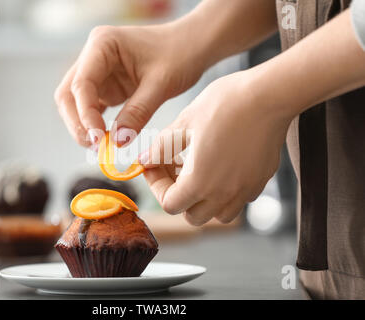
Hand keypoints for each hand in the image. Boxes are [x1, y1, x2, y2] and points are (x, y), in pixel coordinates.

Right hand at [54, 24, 205, 147]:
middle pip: (69, 94)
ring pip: (76, 103)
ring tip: (100, 147)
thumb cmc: (180, 55)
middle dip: (78, 122)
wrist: (193, 46)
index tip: (98, 139)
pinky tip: (105, 139)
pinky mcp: (106, 85)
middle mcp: (93, 56)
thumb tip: (117, 142)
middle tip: (94, 146)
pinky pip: (91, 107)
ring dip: (83, 125)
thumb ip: (137, 112)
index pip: (82, 84)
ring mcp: (98, 71)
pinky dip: (95, 124)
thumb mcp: (161, 84)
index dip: (85, 114)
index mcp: (102, 44)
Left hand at [140, 72, 292, 225]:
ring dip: (202, 200)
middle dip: (178, 196)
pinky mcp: (260, 181)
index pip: (169, 205)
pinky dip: (224, 192)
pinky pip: (238, 200)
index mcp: (200, 182)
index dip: (156, 187)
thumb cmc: (225, 104)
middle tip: (173, 169)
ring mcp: (246, 190)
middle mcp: (224, 194)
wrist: (269, 95)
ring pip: (218, 214)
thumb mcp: (184, 123)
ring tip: (197, 170)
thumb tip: (145, 161)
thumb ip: (161, 148)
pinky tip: (220, 166)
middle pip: (192, 216)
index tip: (154, 167)